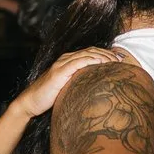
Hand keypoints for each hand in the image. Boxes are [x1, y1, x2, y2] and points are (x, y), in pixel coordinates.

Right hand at [8, 47, 123, 122]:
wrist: (31, 103)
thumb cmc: (50, 98)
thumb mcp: (69, 88)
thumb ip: (80, 84)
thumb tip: (97, 90)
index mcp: (68, 61)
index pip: (91, 53)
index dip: (106, 54)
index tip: (119, 60)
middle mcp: (66, 59)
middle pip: (92, 51)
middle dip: (108, 53)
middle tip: (121, 59)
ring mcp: (62, 64)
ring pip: (87, 54)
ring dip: (103, 56)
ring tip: (115, 61)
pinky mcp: (59, 71)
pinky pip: (79, 62)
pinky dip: (92, 60)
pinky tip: (102, 63)